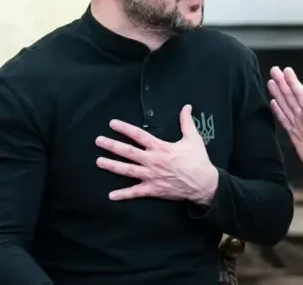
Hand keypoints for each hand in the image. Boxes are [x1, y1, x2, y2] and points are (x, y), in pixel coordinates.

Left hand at [95, 104, 218, 204]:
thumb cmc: (198, 160)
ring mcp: (151, 176)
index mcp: (161, 148)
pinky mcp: (153, 189)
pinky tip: (111, 195)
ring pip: (127, 170)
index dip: (125, 129)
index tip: (112, 124)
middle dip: (112, 146)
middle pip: (128, 152)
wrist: (204, 183)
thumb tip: (187, 106)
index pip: (139, 136)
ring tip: (98, 161)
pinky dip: (123, 194)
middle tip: (98, 141)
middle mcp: (152, 161)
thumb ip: (186, 122)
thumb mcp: (193, 138)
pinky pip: (135, 192)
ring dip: (112, 166)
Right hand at [268, 66, 302, 192]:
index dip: (294, 84)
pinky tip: (274, 103)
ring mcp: (302, 126)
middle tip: (274, 70)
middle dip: (284, 84)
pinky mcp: (297, 135)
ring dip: (280, 94)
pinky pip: (286, 119)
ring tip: (271, 82)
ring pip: (288, 106)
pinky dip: (279, 110)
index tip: (286, 71)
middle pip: (293, 97)